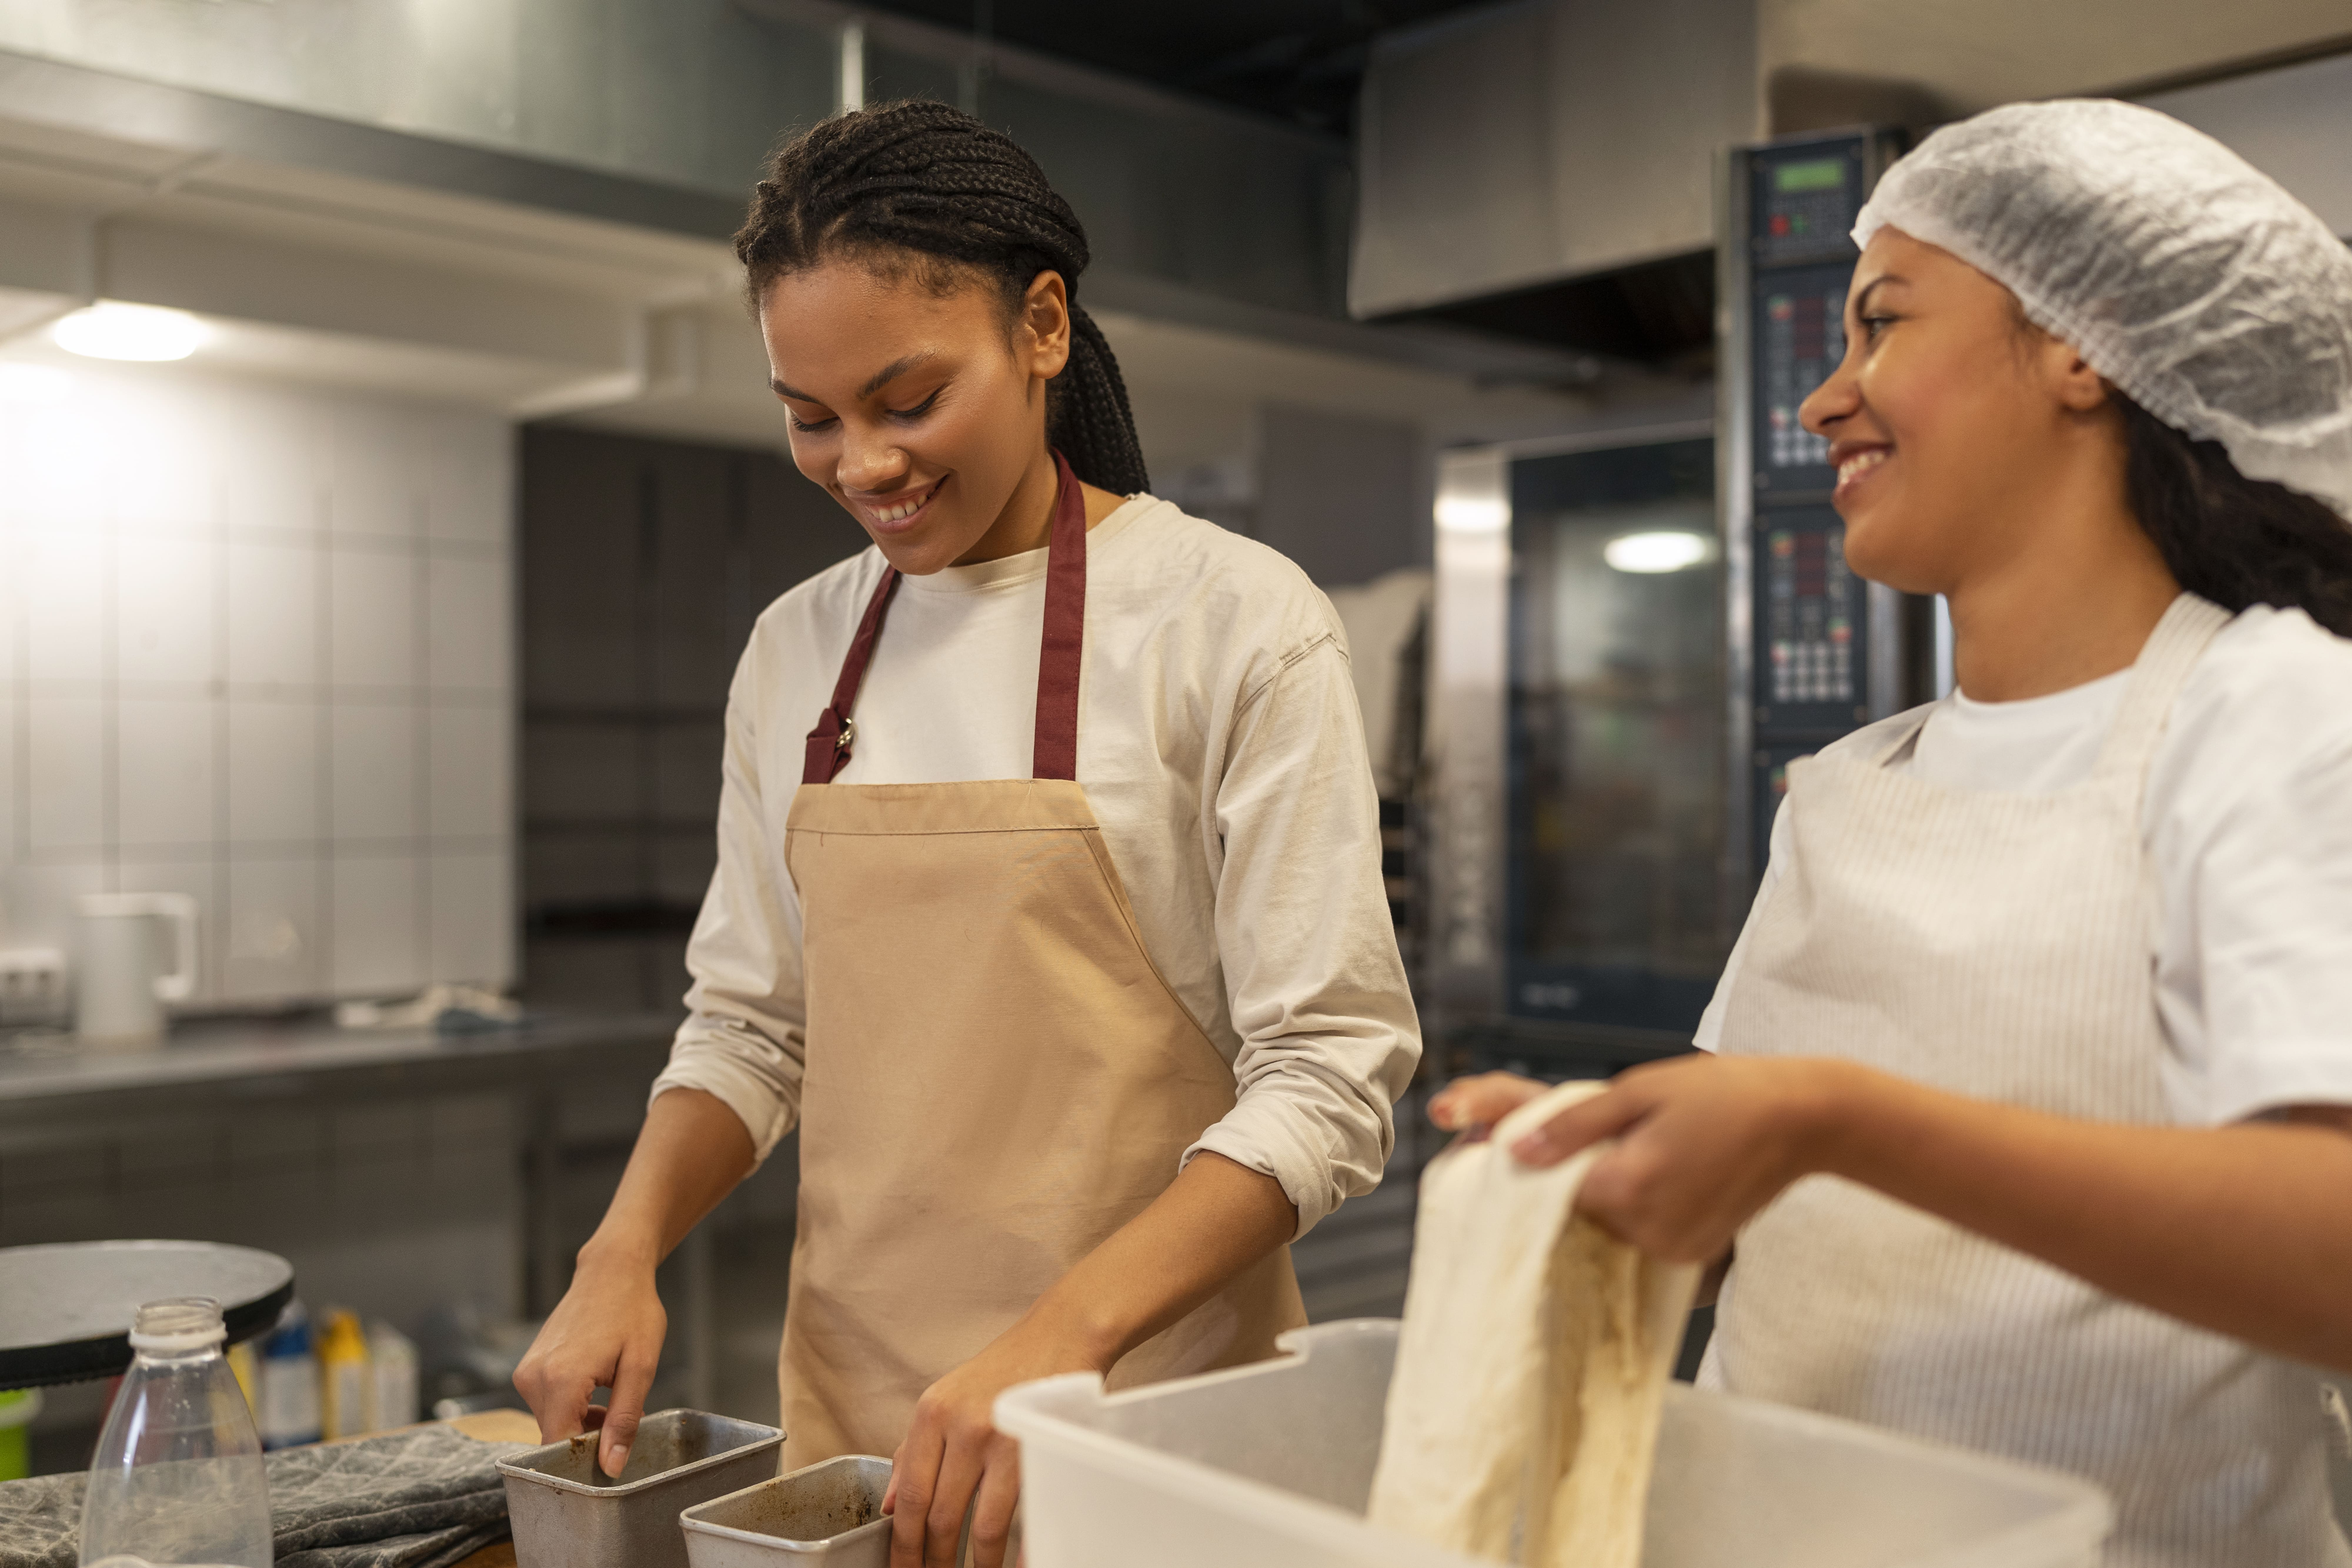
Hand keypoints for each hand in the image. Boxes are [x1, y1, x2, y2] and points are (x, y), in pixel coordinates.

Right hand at [512, 1241, 667, 1477]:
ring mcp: (526, 1372)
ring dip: (581, 1423)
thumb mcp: (641, 1367)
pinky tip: (596, 1389)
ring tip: (612, 1397)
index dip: (584, 1460)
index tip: (612, 1457)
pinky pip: (546, 1405)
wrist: (611, 1272)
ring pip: (551, 1423)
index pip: (558, 1447)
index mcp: (560, 1380)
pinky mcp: (527, 1368)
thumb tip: (611, 1467)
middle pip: (554, 1437)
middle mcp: (533, 1378)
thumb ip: (624, 1420)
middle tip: (622, 1419)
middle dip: (588, 1439)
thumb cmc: (632, 1312)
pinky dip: (571, 1408)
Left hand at [886, 1310, 1108, 1567]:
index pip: (910, 1497)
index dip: (904, 1546)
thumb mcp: (945, 1401)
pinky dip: (1021, 1550)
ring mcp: (1004, 1438)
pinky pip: (1027, 1515)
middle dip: (935, 1562)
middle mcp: (963, 1426)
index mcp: (932, 1415)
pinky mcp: (1040, 1447)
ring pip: (983, 1526)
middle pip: (941, 1517)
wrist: (1060, 1334)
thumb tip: (890, 1506)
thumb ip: (913, 1452)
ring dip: (978, 1565)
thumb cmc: (1002, 1371)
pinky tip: (1015, 1565)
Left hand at [1430, 1057, 1864, 1262]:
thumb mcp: (1637, 1091)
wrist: (1802, 1119)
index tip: (1514, 1140)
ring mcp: (1672, 1251)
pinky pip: (1638, 1238)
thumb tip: (1510, 1152)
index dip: (1529, 1165)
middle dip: (1565, 1180)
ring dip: (1602, 1195)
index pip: (1547, 1192)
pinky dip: (1633, 1210)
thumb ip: (1571, 1126)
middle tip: (1590, 1138)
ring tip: (1637, 1152)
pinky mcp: (1691, 1257)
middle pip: (1573, 1213)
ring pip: (1604, 1227)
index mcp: (1627, 1188)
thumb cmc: (1719, 1093)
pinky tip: (1656, 1174)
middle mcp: (1647, 1232)